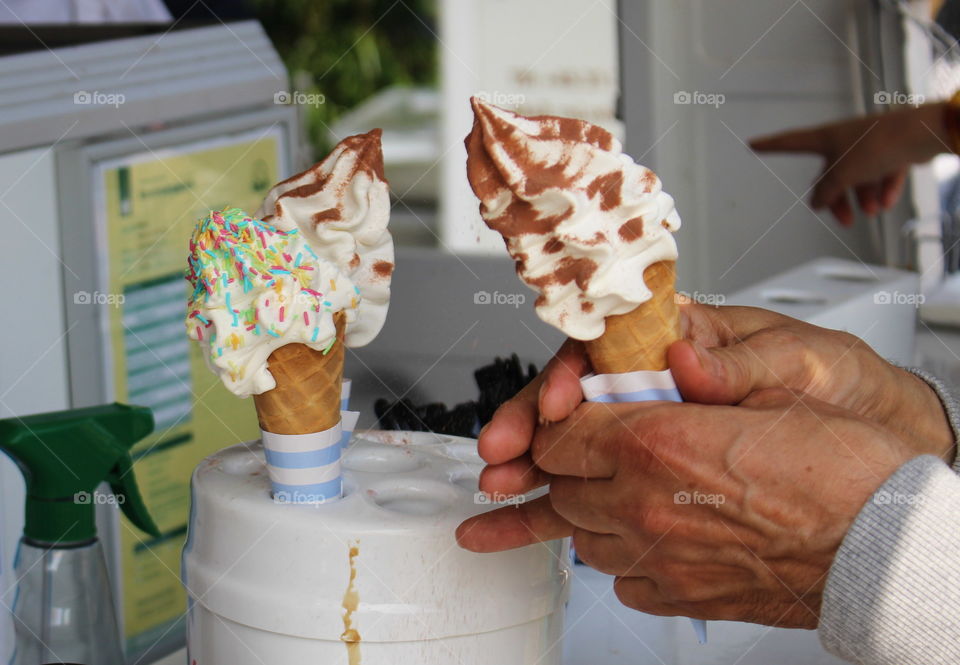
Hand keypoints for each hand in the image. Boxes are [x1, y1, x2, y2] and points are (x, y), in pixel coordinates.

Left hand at [459, 390, 914, 626]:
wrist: (885, 546)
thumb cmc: (843, 468)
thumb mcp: (763, 392)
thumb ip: (692, 382)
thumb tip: (661, 366)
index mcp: (655, 439)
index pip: (558, 428)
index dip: (551, 419)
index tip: (554, 418)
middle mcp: (643, 501)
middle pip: (557, 482)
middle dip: (547, 467)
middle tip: (520, 465)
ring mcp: (657, 556)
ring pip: (576, 533)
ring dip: (563, 514)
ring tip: (506, 521)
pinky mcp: (678, 594)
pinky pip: (618, 577)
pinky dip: (613, 557)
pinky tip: (616, 546)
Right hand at [475, 303, 952, 503]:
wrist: (863, 427)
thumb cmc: (827, 380)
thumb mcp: (793, 361)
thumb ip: (738, 362)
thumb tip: (686, 356)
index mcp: (677, 340)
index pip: (605, 349)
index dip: (572, 378)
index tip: (559, 407)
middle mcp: (651, 382)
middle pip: (573, 400)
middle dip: (531, 427)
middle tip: (502, 455)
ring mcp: (647, 426)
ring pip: (574, 445)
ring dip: (532, 468)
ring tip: (500, 489)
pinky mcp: (651, 467)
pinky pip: (594, 482)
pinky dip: (557, 500)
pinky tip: (525, 516)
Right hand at [750, 103, 949, 225]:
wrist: (921, 134)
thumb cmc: (878, 145)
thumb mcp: (842, 174)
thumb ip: (825, 191)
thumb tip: (817, 202)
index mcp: (826, 138)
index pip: (790, 142)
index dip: (770, 145)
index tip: (753, 143)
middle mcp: (845, 140)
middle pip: (832, 175)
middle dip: (839, 199)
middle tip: (845, 220)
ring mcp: (869, 144)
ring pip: (859, 178)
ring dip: (864, 198)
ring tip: (873, 211)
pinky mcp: (891, 150)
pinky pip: (882, 174)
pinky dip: (884, 189)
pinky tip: (886, 202)